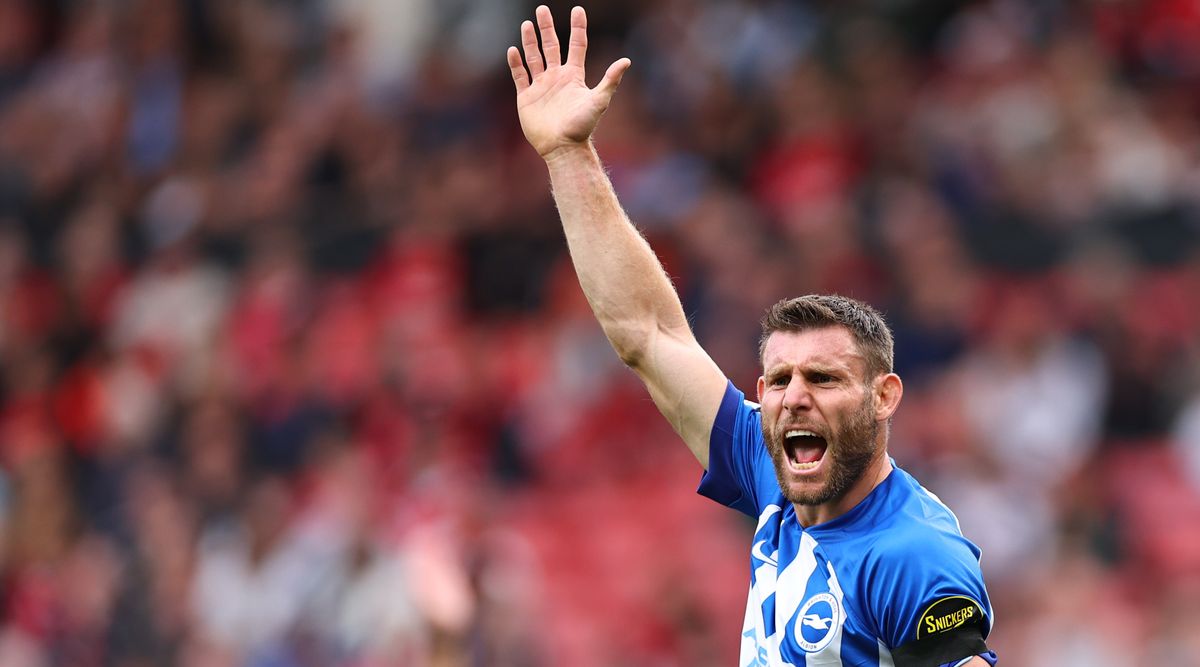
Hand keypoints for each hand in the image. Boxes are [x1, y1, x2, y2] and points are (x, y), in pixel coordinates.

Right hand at [507, 5, 630, 160]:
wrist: (562, 147)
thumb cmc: (581, 126)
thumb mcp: (599, 101)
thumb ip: (610, 81)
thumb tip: (626, 61)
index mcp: (573, 76)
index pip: (576, 45)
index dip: (577, 28)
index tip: (578, 10)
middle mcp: (556, 77)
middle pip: (551, 46)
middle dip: (546, 28)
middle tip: (542, 9)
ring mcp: (541, 86)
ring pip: (533, 57)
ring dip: (530, 41)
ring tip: (526, 24)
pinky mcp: (526, 97)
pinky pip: (520, 76)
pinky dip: (516, 63)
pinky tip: (513, 50)